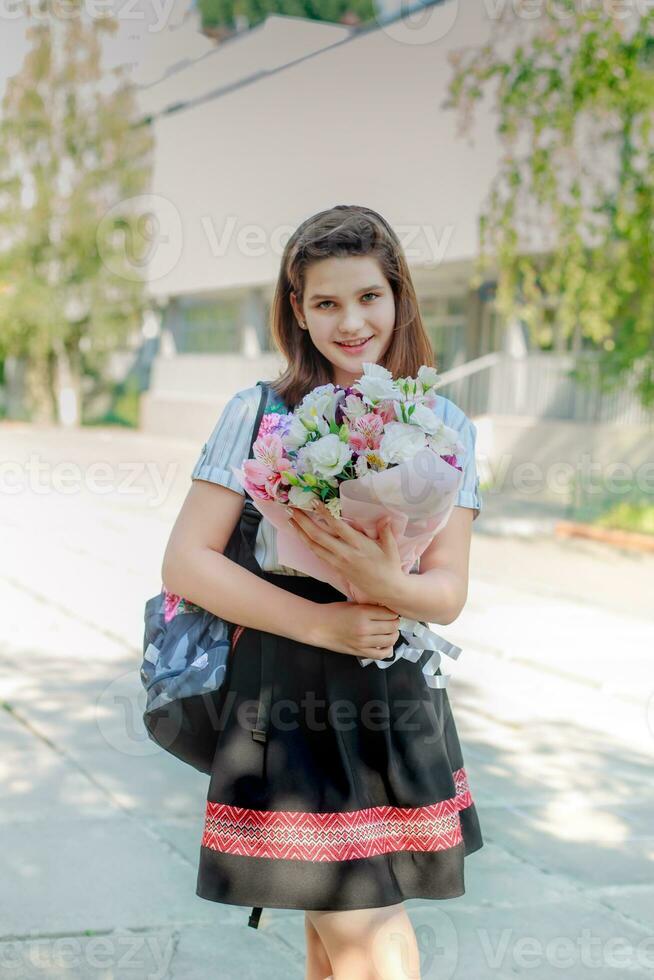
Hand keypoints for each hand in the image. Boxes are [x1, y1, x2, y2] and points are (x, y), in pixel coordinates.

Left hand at [286, 501, 403, 606]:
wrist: (385, 590)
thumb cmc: (389, 566)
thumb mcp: (391, 549)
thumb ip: (386, 532)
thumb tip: (385, 517)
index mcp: (358, 546)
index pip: (338, 527)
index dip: (325, 514)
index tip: (314, 502)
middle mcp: (344, 553)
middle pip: (318, 536)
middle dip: (303, 522)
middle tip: (292, 508)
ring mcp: (337, 562)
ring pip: (314, 546)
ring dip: (300, 532)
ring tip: (290, 519)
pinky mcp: (335, 567)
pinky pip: (317, 553)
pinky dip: (307, 543)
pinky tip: (301, 535)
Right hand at [310, 600, 400, 658]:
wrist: (318, 626)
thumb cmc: (334, 612)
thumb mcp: (353, 604)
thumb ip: (370, 607)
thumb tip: (387, 609)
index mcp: (363, 613)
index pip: (390, 613)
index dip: (393, 612)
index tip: (391, 612)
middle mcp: (365, 628)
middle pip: (393, 626)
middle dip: (394, 623)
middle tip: (391, 621)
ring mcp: (363, 642)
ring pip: (390, 639)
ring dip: (393, 634)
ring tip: (389, 631)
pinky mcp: (360, 652)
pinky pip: (382, 654)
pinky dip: (388, 649)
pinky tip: (386, 644)